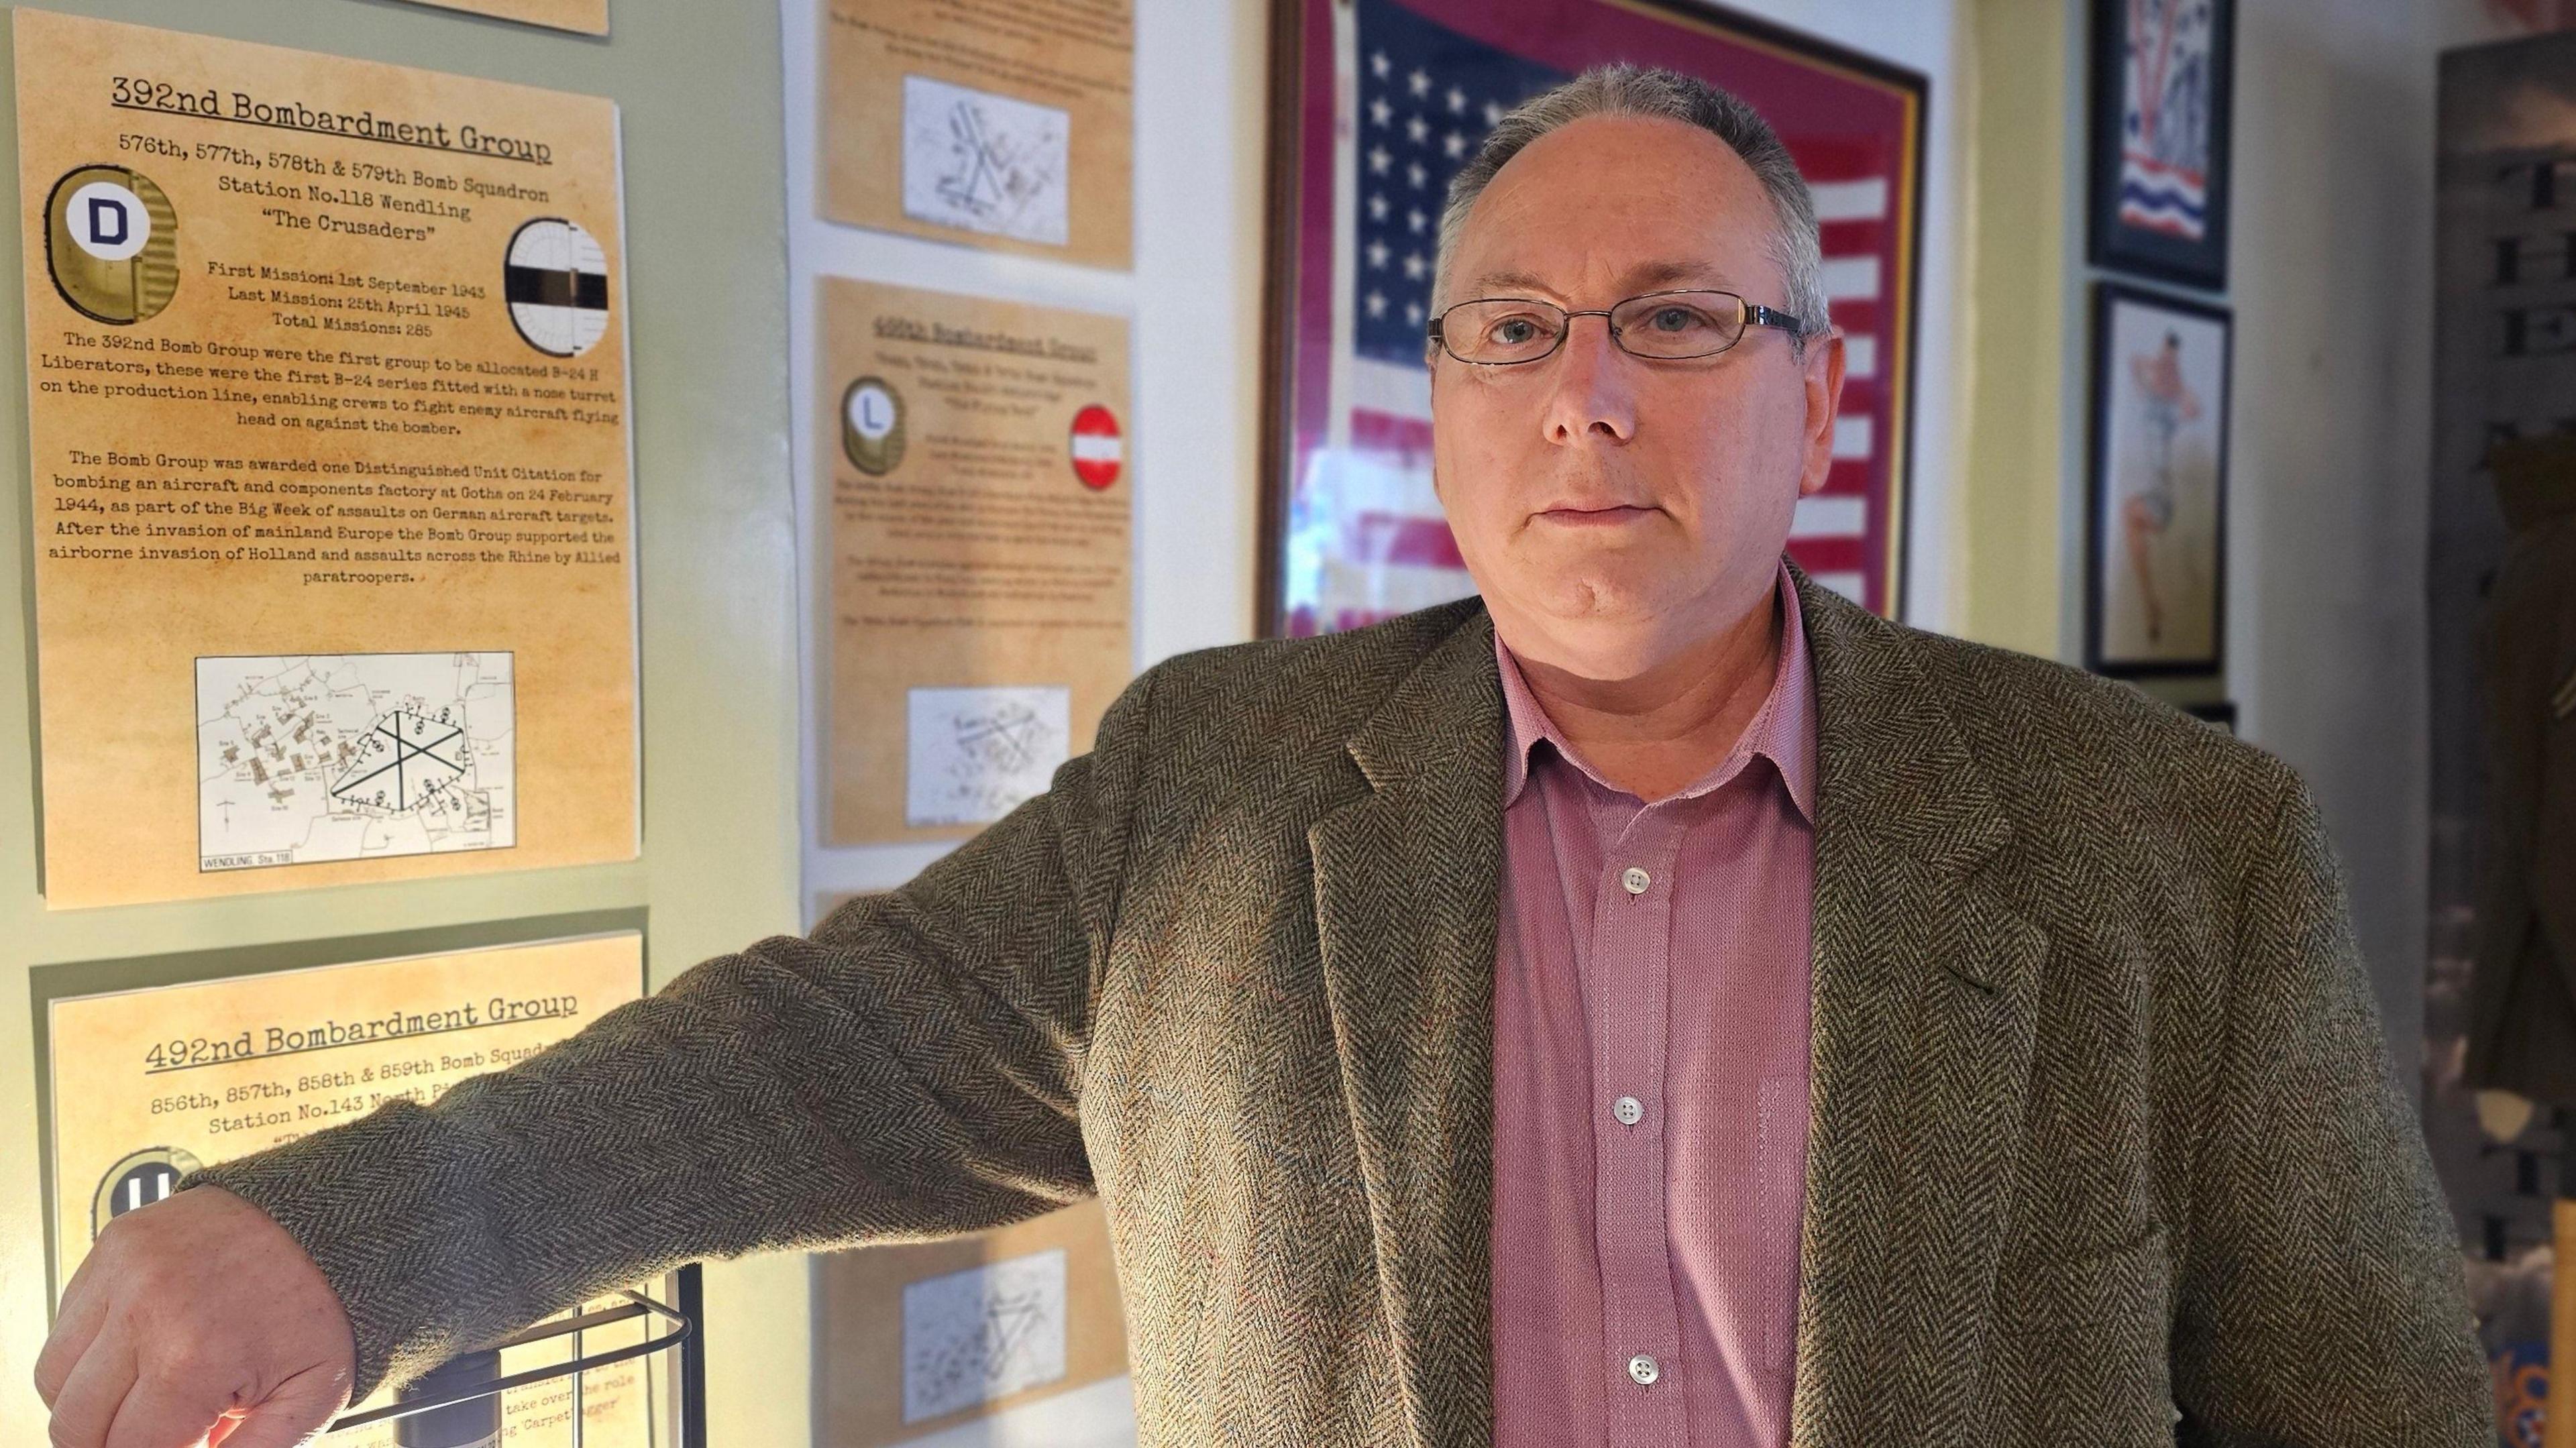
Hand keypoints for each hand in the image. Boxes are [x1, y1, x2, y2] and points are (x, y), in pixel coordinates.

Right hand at [34, 1185, 356, 1447]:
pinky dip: (90, 1349)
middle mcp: (145, 1310)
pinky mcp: (113, 1243)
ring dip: (92, 1398)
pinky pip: (66, 1323)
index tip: (180, 1441)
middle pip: (75, 1424)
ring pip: (54, 1378)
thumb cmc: (324, 1304)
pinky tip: (141, 1346)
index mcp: (191, 1358)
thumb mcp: (309, 1398)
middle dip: (115, 1438)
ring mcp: (122, 1271)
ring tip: (149, 1390)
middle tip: (160, 1428)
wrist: (333, 1221)